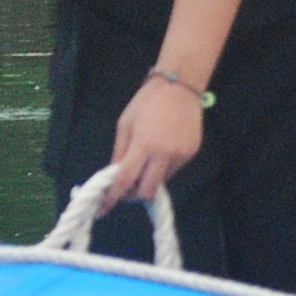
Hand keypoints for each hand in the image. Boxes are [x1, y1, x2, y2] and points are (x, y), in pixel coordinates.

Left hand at [101, 74, 204, 214]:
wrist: (179, 88)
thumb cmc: (146, 103)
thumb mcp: (124, 125)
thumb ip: (120, 152)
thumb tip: (114, 176)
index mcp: (144, 145)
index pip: (126, 180)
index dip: (113, 196)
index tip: (103, 207)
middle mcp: (165, 155)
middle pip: (147, 191)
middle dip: (134, 194)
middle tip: (125, 187)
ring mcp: (181, 156)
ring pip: (161, 182)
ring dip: (148, 180)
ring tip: (143, 163)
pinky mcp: (192, 154)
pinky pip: (172, 171)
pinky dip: (161, 169)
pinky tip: (159, 153)